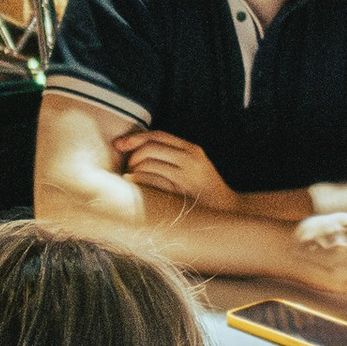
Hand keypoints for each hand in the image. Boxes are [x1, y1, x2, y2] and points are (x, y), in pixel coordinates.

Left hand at [117, 127, 236, 210]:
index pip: (158, 135)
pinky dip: (137, 179)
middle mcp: (189, 158)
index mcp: (192, 150)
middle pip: (150, 147)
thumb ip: (174, 156)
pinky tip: (131, 182)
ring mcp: (185, 175)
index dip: (136, 137)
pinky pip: (151, 179)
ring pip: (148, 162)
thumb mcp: (195, 167)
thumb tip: (140, 149)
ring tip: (131, 177)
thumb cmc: (205, 191)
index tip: (120, 144)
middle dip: (132, 154)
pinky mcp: (179, 191)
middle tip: (127, 167)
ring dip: (134, 169)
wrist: (226, 211)